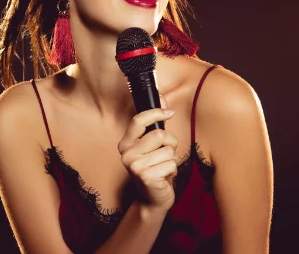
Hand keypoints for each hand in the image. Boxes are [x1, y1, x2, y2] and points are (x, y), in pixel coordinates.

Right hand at [117, 96, 179, 211]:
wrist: (152, 199)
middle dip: (170, 143)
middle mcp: (126, 153)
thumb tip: (162, 98)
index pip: (138, 120)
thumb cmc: (155, 169)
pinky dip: (173, 170)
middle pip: (159, 134)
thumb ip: (155, 124)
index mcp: (126, 143)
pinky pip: (171, 163)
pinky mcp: (145, 176)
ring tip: (163, 167)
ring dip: (172, 159)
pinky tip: (164, 177)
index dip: (155, 112)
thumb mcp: (153, 146)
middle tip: (165, 154)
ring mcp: (134, 165)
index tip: (169, 112)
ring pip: (168, 150)